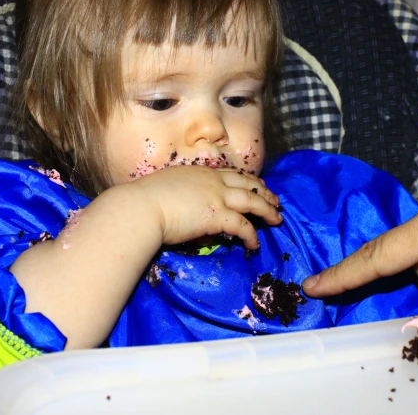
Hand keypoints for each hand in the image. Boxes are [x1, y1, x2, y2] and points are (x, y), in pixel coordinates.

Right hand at [129, 165, 282, 249]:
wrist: (141, 208)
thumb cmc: (145, 200)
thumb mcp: (168, 187)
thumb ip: (184, 193)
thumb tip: (188, 206)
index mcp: (200, 173)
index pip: (232, 174)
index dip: (248, 180)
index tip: (259, 185)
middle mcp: (212, 181)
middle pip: (248, 184)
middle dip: (264, 193)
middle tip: (275, 201)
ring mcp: (216, 197)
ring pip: (252, 201)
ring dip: (267, 210)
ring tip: (276, 220)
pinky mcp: (217, 216)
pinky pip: (242, 225)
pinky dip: (251, 235)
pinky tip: (254, 245)